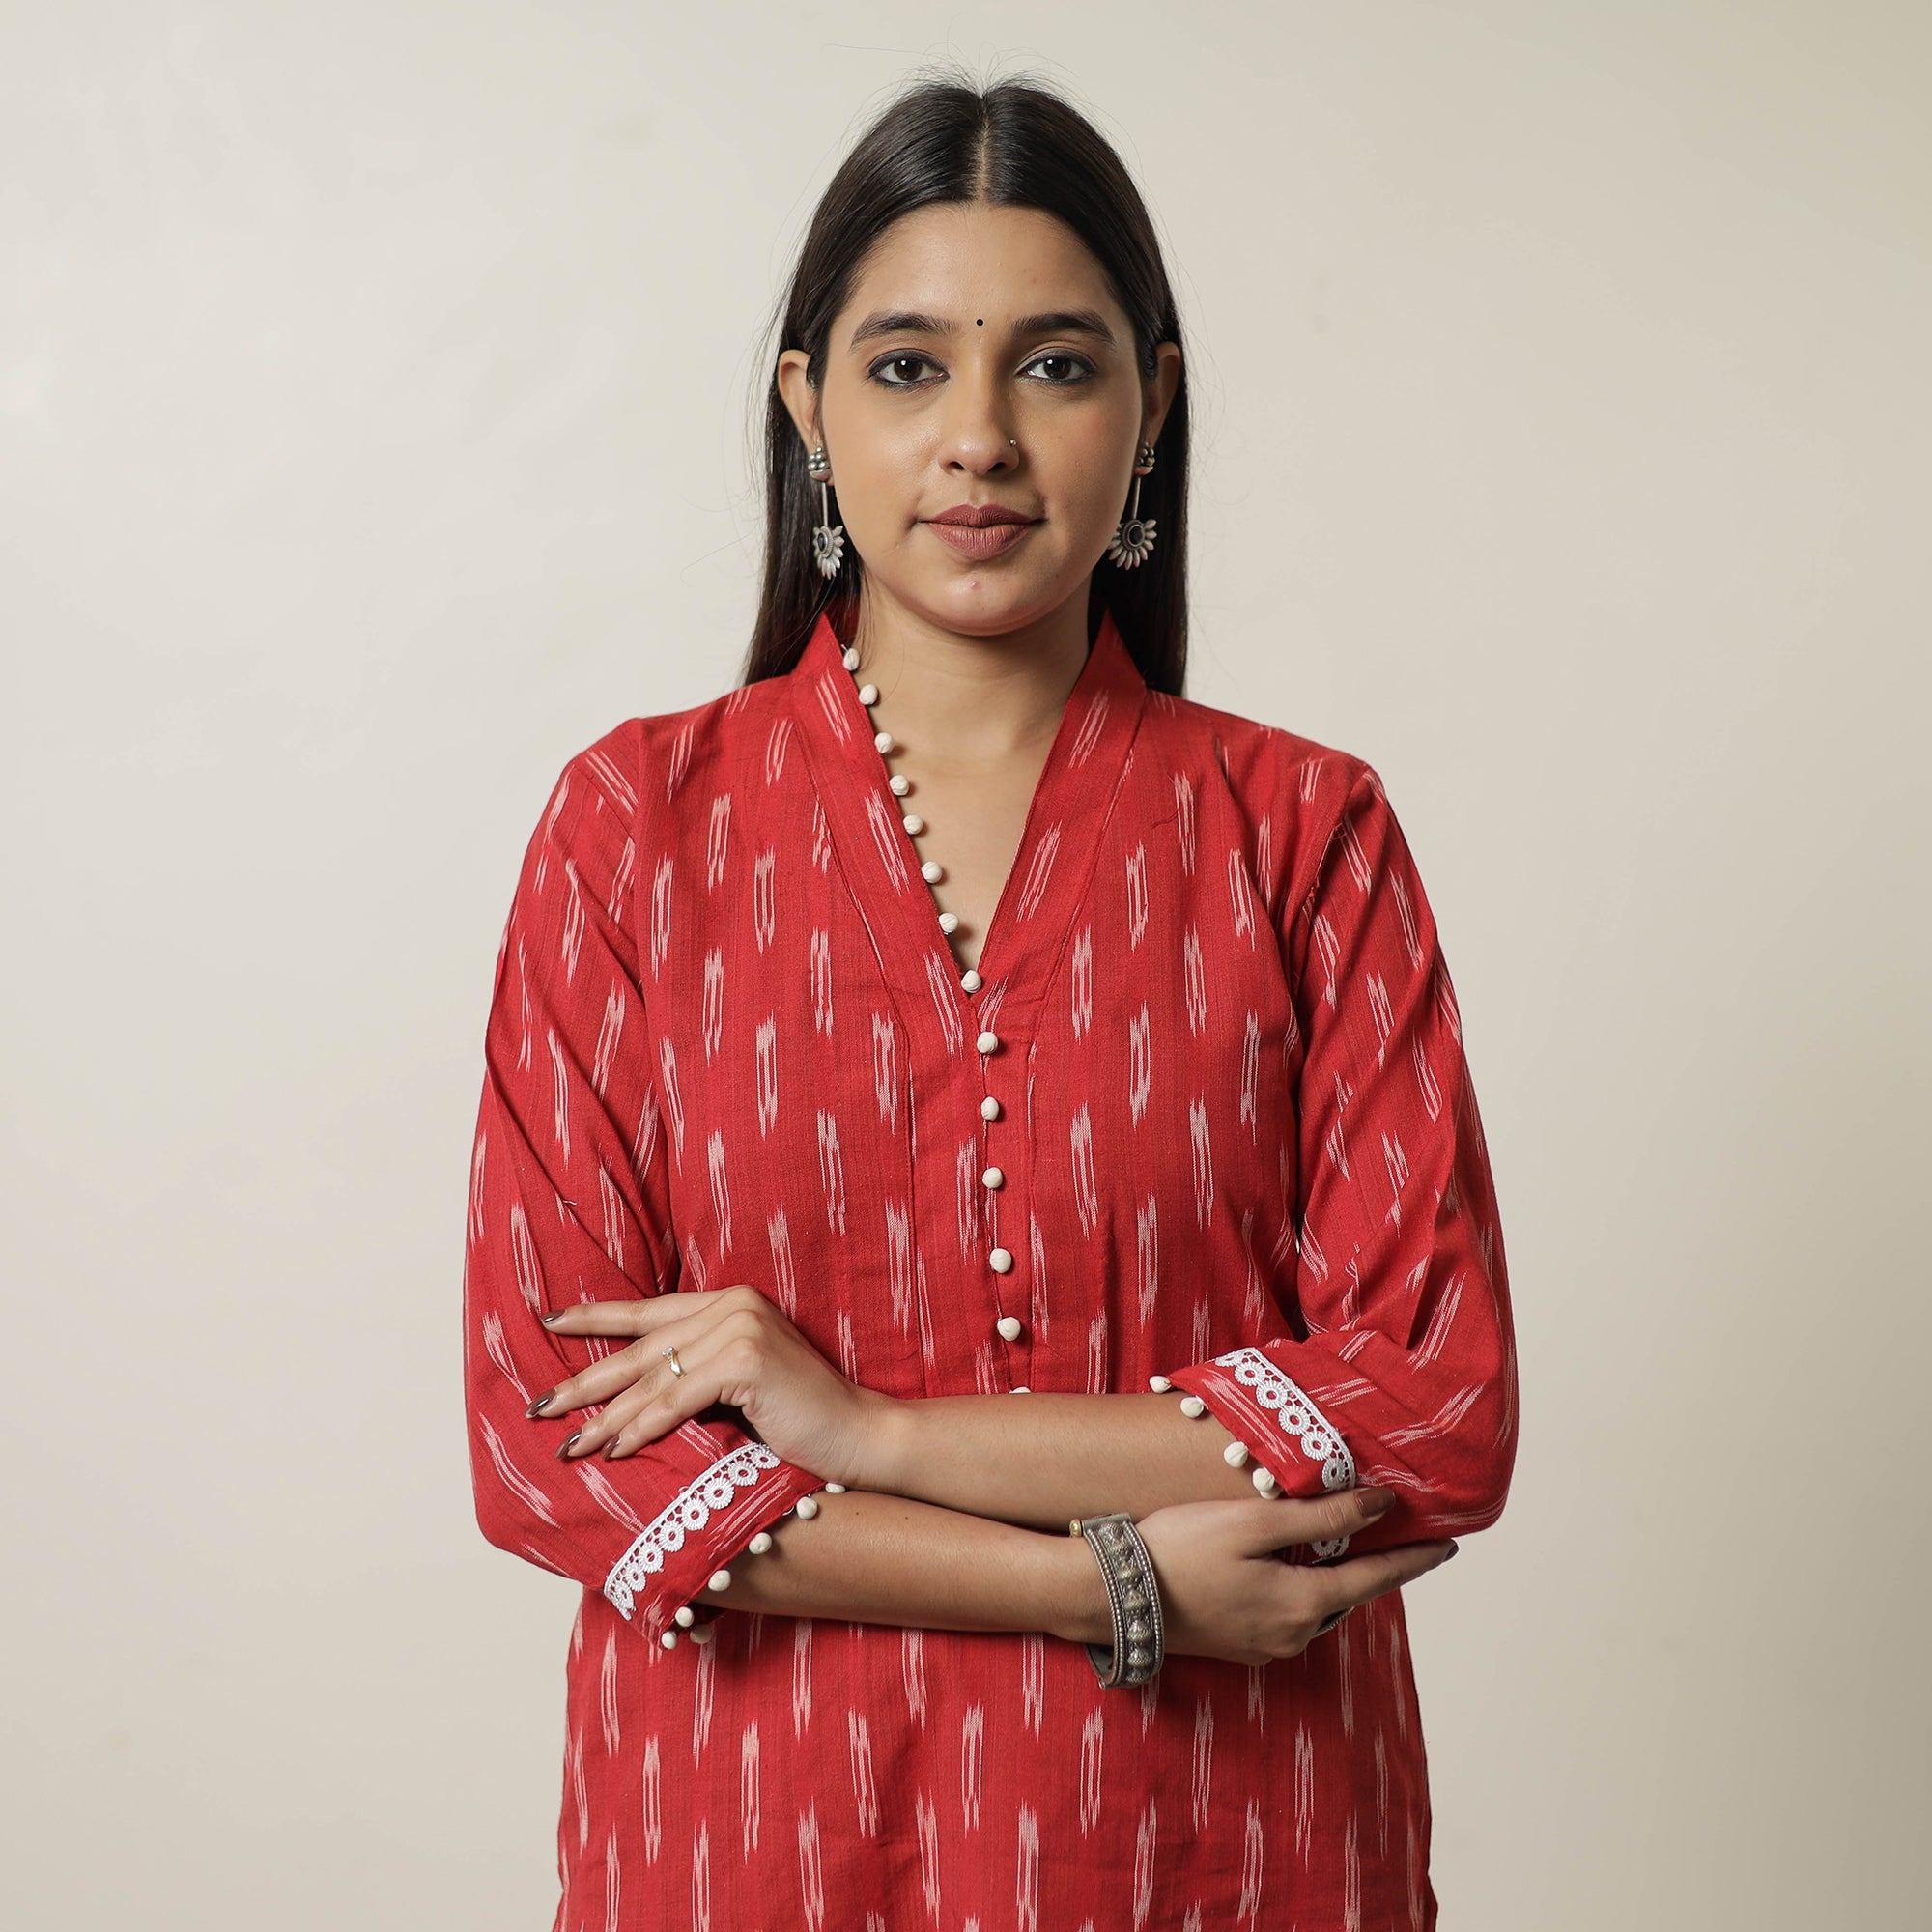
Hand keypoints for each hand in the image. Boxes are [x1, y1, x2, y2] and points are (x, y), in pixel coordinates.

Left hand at [528, 1284, 889, 1484]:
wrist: (859, 1434)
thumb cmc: (800, 1419)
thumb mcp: (739, 1386)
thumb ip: (695, 1374)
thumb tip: (628, 1397)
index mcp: (729, 1302)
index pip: (647, 1310)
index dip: (594, 1317)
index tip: (547, 1323)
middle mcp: (732, 1304)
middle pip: (641, 1348)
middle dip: (584, 1382)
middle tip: (537, 1408)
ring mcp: (740, 1328)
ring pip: (653, 1379)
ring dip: (606, 1418)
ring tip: (569, 1446)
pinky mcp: (746, 1360)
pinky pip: (677, 1400)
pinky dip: (642, 1429)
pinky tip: (616, 1452)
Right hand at [1103, 1487, 1456, 1665]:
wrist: (1116, 1595)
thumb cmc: (1181, 1548)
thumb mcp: (1255, 1522)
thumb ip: (1322, 1516)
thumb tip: (1381, 1505)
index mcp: (1303, 1604)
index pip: (1377, 1579)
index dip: (1414, 1559)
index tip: (1449, 1545)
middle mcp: (1293, 1635)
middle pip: (1349, 1596)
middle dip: (1375, 1566)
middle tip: (1400, 1534)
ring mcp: (1265, 1646)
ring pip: (1319, 1606)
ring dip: (1337, 1577)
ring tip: (1351, 1545)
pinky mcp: (1240, 1646)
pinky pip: (1290, 1614)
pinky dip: (1304, 1589)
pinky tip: (1293, 1566)